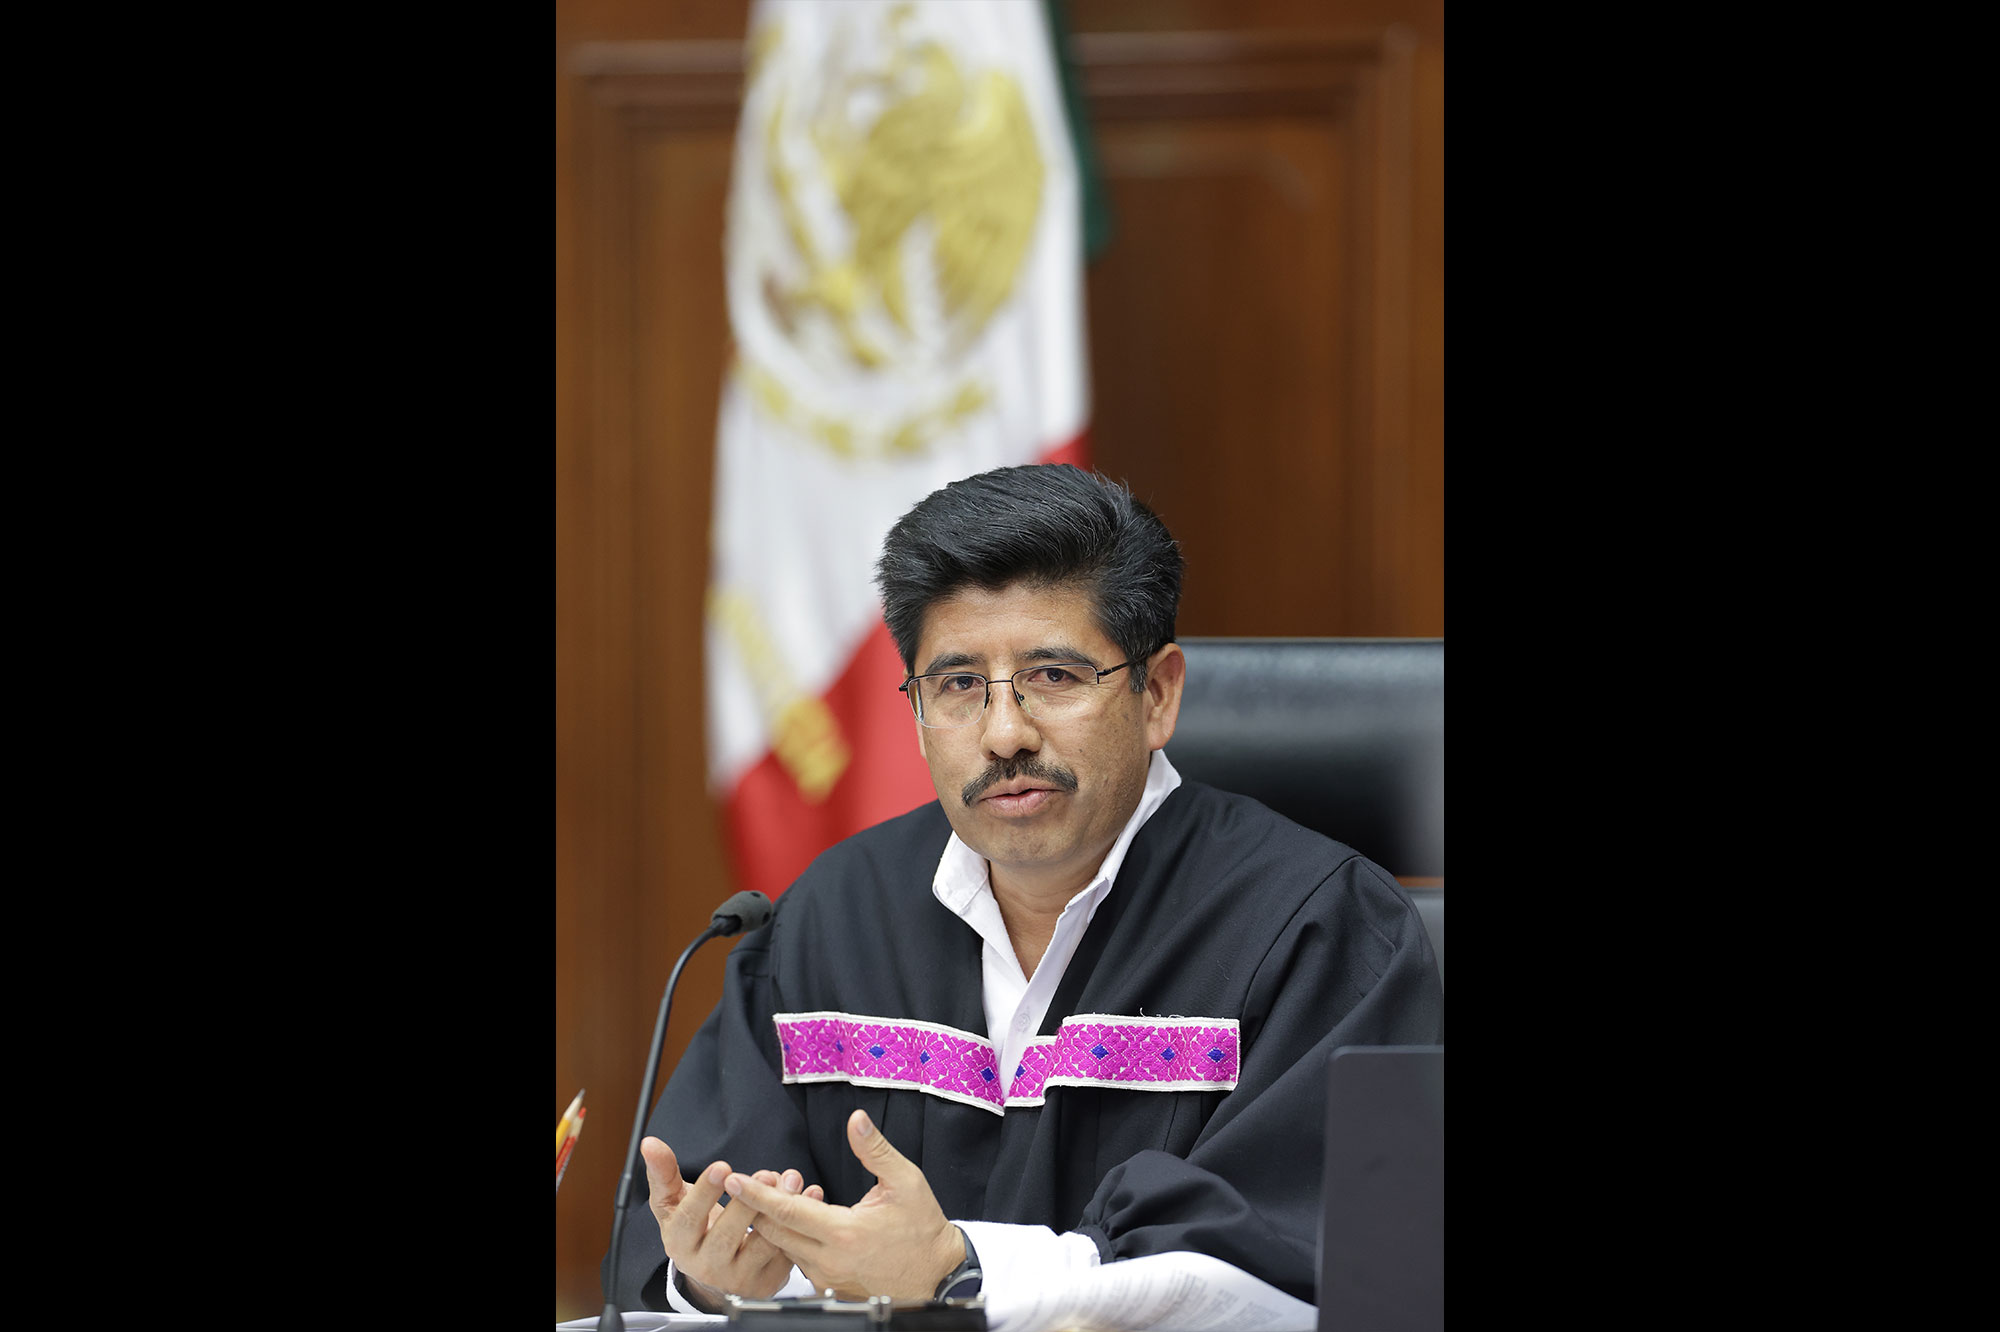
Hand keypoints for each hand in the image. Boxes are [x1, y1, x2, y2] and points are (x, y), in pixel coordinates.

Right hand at [640, 1137, 823, 1310]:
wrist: (713, 1270)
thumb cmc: (694, 1228)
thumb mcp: (674, 1203)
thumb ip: (663, 1173)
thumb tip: (650, 1143)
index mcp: (680, 1244)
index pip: (690, 1219)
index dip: (705, 1193)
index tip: (722, 1167)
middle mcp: (706, 1266)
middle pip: (727, 1236)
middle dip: (747, 1203)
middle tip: (765, 1175)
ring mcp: (737, 1278)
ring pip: (761, 1246)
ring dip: (779, 1211)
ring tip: (791, 1181)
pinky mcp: (765, 1282)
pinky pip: (786, 1254)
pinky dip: (800, 1224)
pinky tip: (810, 1196)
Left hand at [719, 1109, 962, 1301]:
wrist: (937, 1274)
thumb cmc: (923, 1228)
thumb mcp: (906, 1181)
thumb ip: (875, 1149)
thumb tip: (856, 1120)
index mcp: (844, 1232)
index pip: (787, 1211)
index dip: (756, 1193)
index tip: (733, 1179)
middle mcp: (830, 1260)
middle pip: (774, 1233)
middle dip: (758, 1207)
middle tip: (751, 1182)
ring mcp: (827, 1278)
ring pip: (784, 1248)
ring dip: (774, 1224)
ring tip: (774, 1197)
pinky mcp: (829, 1288)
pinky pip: (799, 1262)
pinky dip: (791, 1241)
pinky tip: (797, 1223)